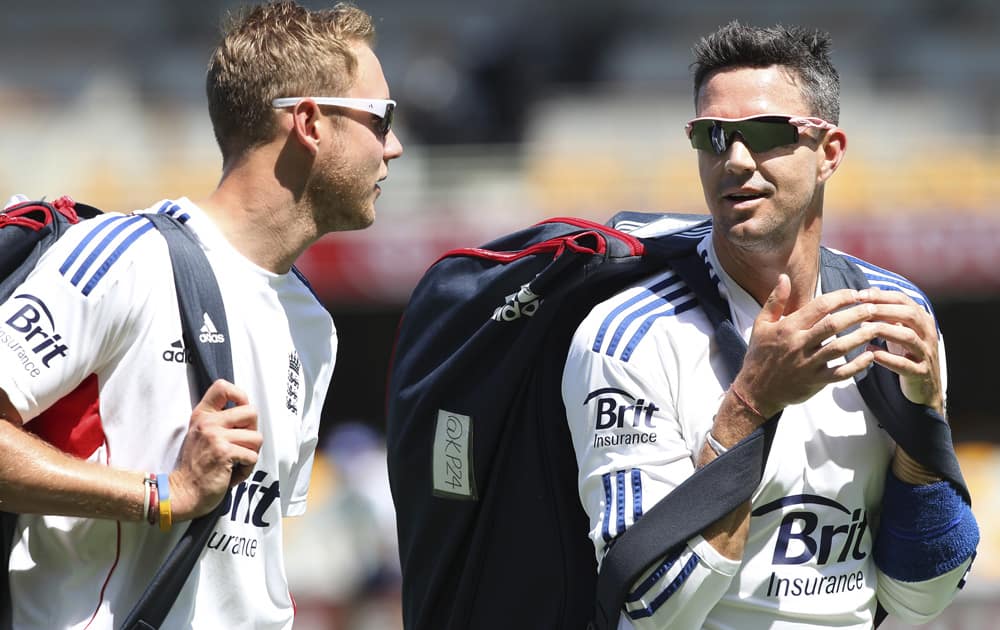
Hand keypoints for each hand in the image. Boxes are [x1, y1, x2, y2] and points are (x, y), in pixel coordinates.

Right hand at [168, 379, 261, 520]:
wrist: (182, 493)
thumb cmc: (196, 467)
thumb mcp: (201, 435)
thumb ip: (218, 422)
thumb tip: (248, 414)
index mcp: (202, 415)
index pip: (222, 387)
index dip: (240, 395)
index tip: (241, 413)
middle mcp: (208, 422)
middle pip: (252, 412)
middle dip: (253, 432)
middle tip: (241, 446)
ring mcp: (216, 436)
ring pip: (257, 437)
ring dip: (251, 455)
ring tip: (235, 464)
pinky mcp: (224, 452)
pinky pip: (252, 456)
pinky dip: (247, 470)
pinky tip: (232, 474)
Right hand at [733, 274, 882, 417]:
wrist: (755, 390)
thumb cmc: (759, 355)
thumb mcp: (761, 324)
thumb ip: (775, 300)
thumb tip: (784, 277)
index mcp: (788, 327)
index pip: (819, 306)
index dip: (841, 297)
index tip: (855, 294)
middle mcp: (799, 344)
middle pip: (833, 325)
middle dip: (856, 314)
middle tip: (874, 307)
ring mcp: (808, 364)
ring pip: (840, 348)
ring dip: (861, 337)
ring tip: (877, 328)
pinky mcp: (815, 381)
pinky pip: (841, 373)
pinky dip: (857, 366)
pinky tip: (870, 356)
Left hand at [859, 287, 943, 412]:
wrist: (925, 388)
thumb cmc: (907, 354)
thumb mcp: (899, 330)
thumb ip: (888, 313)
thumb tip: (868, 291)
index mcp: (922, 320)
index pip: (904, 300)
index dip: (882, 296)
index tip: (859, 295)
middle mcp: (928, 334)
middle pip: (909, 315)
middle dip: (884, 309)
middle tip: (861, 309)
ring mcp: (926, 354)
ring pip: (908, 337)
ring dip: (885, 330)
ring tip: (863, 329)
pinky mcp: (921, 374)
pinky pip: (905, 365)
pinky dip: (887, 358)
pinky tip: (870, 353)